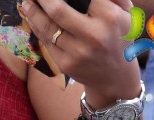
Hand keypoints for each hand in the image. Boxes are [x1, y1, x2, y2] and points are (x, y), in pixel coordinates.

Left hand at [19, 0, 140, 101]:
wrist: (116, 77)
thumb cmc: (120, 37)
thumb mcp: (126, 13)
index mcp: (109, 17)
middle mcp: (93, 35)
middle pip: (58, 10)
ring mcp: (77, 52)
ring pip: (47, 27)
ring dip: (33, 12)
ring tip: (27, 2)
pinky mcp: (65, 64)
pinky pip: (46, 42)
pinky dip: (36, 27)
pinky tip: (32, 17)